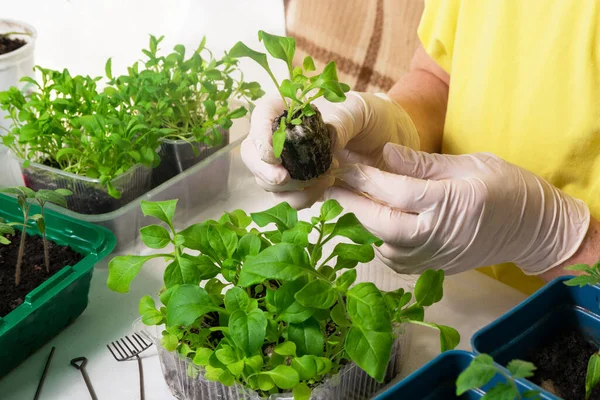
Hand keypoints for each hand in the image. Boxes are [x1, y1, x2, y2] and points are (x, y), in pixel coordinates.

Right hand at [241, 92, 419, 208]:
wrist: (390, 141)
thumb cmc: (373, 116)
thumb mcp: (360, 110)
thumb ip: (340, 122)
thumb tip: (326, 141)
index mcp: (292, 109)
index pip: (261, 116)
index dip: (259, 135)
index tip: (272, 154)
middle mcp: (284, 136)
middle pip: (253, 154)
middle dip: (264, 170)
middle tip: (283, 178)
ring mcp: (291, 163)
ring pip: (267, 181)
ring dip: (288, 188)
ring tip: (323, 180)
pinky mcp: (303, 186)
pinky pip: (289, 198)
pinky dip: (301, 199)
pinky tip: (325, 188)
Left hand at [325, 143, 590, 274]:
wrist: (534, 230)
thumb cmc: (507, 188)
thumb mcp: (470, 164)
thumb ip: (423, 164)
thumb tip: (385, 154)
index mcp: (451, 202)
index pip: (396, 191)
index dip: (365, 177)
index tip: (341, 162)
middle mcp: (440, 234)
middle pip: (382, 222)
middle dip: (351, 202)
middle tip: (327, 184)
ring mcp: (436, 255)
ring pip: (385, 245)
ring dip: (360, 223)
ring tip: (344, 200)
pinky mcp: (435, 267)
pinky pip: (397, 260)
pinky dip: (379, 243)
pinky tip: (372, 225)